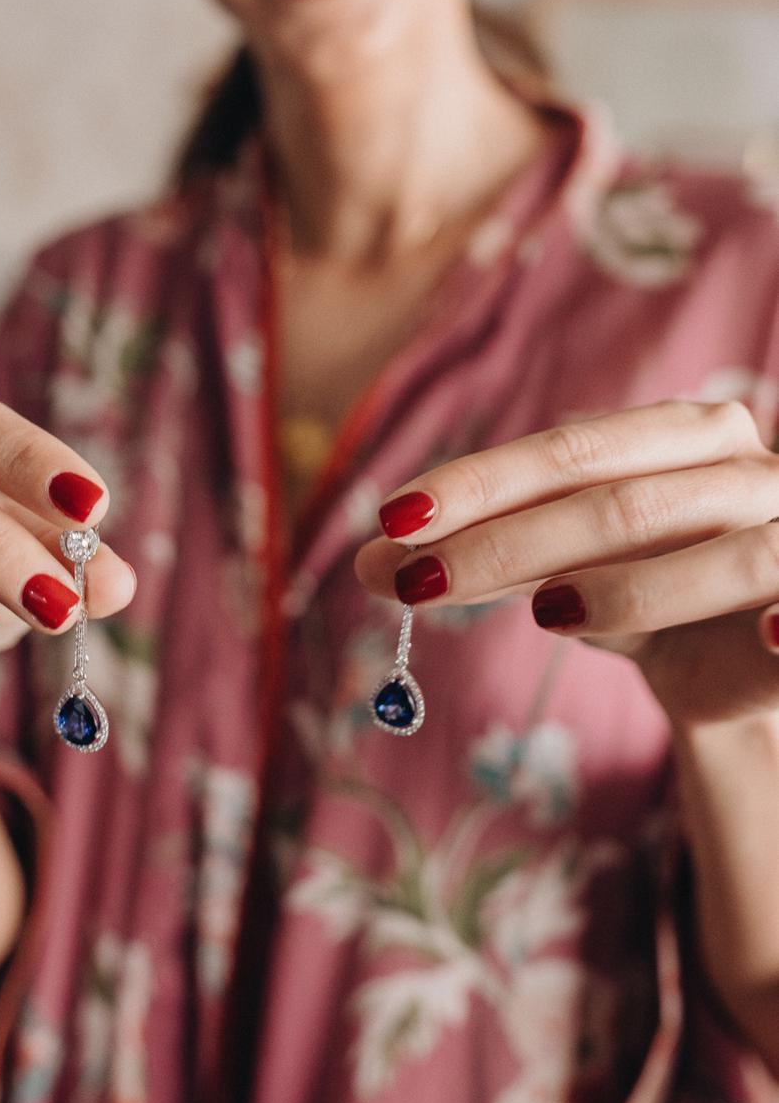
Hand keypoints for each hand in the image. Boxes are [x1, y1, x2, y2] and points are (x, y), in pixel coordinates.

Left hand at [356, 400, 778, 726]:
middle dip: (511, 542)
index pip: (569, 450)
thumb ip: (482, 560)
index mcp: (682, 436)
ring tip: (547, 614)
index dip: (481, 482)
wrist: (751, 666)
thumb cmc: (654, 596)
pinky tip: (764, 635)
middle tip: (416, 581)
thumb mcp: (563, 574)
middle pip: (619, 499)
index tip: (392, 518)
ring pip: (712, 550)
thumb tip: (363, 563)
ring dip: (631, 585)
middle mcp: (743, 467)